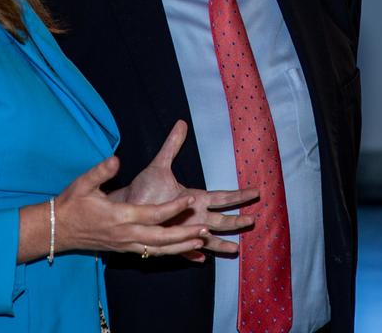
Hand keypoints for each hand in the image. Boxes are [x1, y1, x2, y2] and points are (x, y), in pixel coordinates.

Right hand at [52, 156, 208, 257]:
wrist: (56, 230)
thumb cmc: (71, 204)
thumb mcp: (83, 183)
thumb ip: (101, 171)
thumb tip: (116, 159)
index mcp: (119, 216)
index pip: (152, 214)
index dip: (173, 207)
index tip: (190, 199)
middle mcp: (125, 234)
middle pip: (160, 237)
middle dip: (184, 234)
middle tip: (205, 229)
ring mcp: (125, 244)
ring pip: (157, 250)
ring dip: (180, 247)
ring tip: (201, 241)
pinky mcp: (124, 249)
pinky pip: (150, 253)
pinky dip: (169, 254)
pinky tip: (183, 252)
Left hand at [118, 120, 257, 259]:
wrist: (125, 206)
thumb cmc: (143, 188)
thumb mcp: (160, 165)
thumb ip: (171, 145)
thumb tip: (181, 122)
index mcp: (194, 199)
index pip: (222, 197)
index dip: (239, 195)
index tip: (256, 191)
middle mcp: (193, 215)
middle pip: (221, 220)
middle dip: (237, 220)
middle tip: (253, 220)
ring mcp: (183, 229)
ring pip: (208, 238)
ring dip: (221, 243)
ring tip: (236, 249)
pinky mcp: (170, 241)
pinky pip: (184, 250)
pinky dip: (193, 254)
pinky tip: (202, 260)